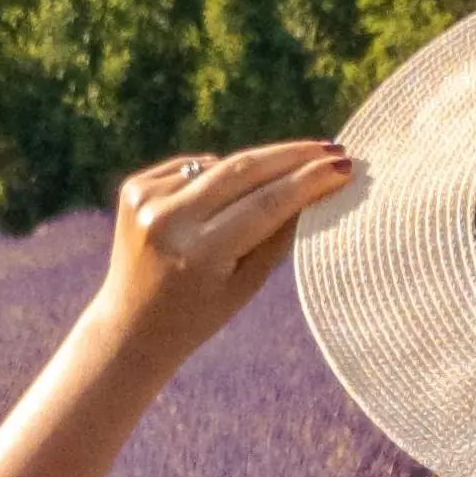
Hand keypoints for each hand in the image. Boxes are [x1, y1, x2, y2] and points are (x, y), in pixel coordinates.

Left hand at [91, 141, 357, 365]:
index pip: (266, 204)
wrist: (131, 327)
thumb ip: (279, 235)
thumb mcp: (247, 284)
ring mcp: (146, 199)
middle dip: (292, 156)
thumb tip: (318, 188)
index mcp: (200, 253)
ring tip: (293, 170)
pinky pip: (193, 171)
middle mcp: (169, 220)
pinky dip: (216, 177)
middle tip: (332, 149)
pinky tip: (227, 197)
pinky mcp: (135, 188)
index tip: (344, 167)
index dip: (308, 181)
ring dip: (257, 168)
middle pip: (244, 170)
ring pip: (220, 166)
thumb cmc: (201, 315)